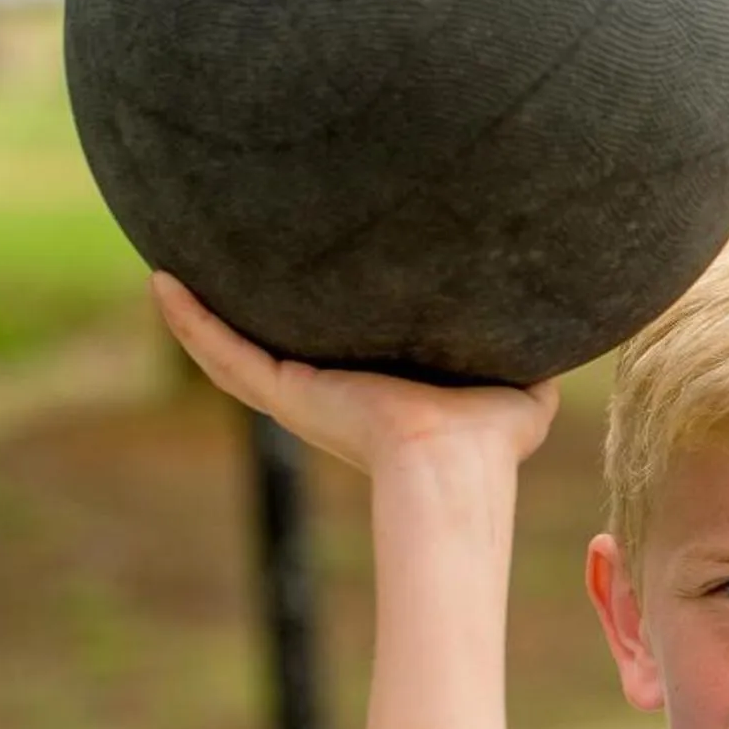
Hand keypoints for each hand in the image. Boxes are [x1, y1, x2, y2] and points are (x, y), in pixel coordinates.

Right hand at [152, 274, 556, 475]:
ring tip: (163, 273)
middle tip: (211, 269)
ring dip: (197, 314)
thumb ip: (532, 358)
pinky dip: (190, 321)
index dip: (313, 322)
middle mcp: (329, 393)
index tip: (297, 285)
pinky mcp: (284, 391)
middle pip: (271, 346)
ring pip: (231, 350)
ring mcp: (300, 395)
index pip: (333, 351)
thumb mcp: (520, 390)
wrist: (454, 459)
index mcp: (374, 392)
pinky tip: (159, 281)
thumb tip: (568, 324)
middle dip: (242, 313)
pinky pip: (223, 352)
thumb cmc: (489, 437)